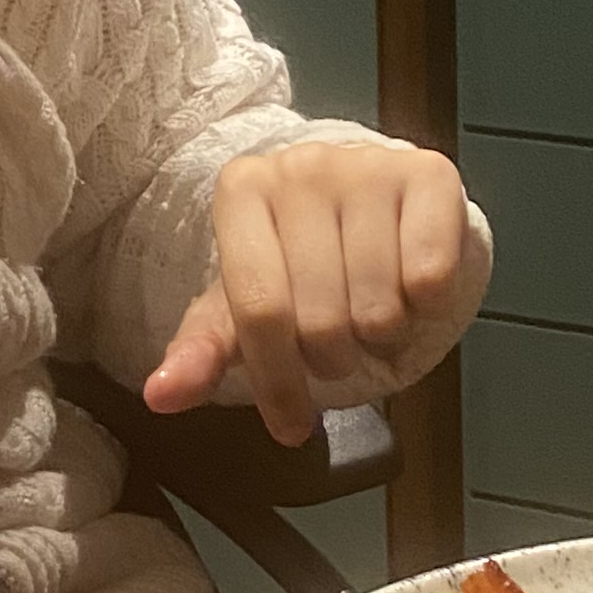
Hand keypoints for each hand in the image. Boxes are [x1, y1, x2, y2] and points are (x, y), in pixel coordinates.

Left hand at [144, 138, 477, 444]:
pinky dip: (427, 309)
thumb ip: (201, 352)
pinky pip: (431, 279)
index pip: (260, 311)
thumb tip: (160, 395)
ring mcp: (368, 165)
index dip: (278, 383)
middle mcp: (301, 165)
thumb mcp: (243, 310)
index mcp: (241, 191)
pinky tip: (413, 292)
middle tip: (340, 349)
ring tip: (375, 317)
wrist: (379, 215)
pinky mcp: (432, 173)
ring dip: (382, 337)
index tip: (289, 427)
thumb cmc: (304, 268)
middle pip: (322, 319)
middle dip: (334, 361)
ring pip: (380, 307)